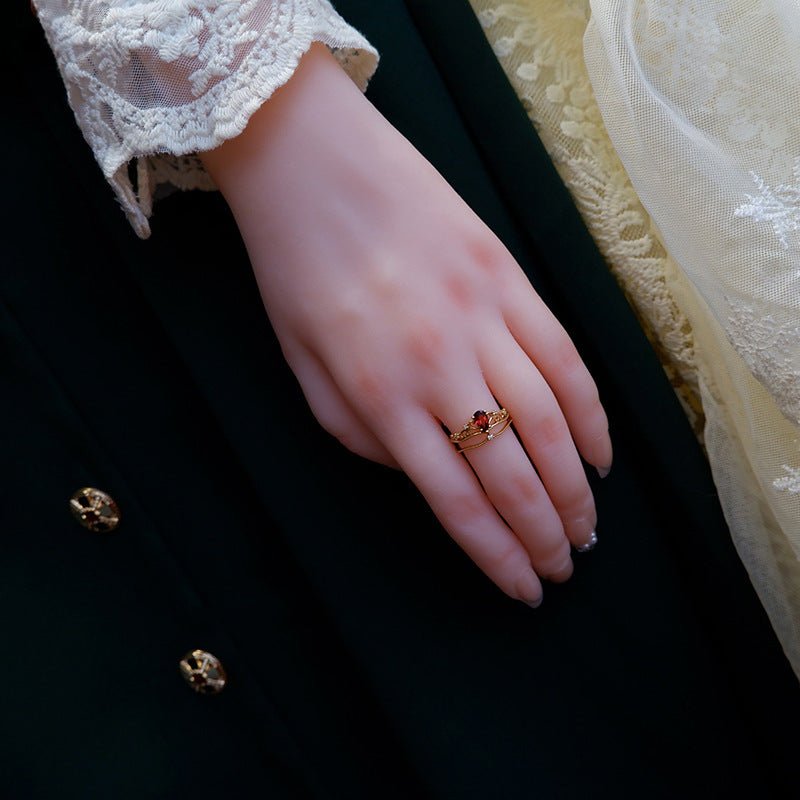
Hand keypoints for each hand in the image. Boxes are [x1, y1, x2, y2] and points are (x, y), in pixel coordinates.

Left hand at [201, 44, 611, 606]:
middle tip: (565, 565)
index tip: (524, 588)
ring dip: (576, 485)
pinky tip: (600, 451)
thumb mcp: (303, 370)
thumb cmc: (296, 271)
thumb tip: (421, 472)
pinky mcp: (511, 279)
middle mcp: (441, 367)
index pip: (457, 503)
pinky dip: (591, 413)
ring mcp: (484, 319)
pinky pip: (565, 358)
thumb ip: (360, 436)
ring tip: (589, 524)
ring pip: (549, 424)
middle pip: (513, 474)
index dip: (497, 557)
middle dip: (545, 533)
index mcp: (382, 397)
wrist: (313, 164)